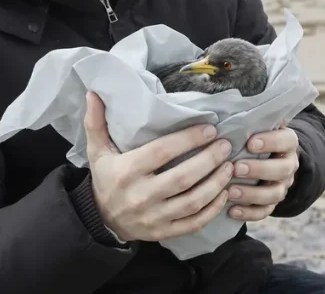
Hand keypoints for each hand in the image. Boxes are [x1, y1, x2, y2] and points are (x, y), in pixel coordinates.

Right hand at [83, 91, 233, 242]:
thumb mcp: (96, 150)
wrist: (100, 220)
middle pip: (183, 177)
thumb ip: (96, 122)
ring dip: (216, 184)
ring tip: (230, 167)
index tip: (210, 128)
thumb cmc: (105, 178)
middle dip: (209, 160)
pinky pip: (194, 222)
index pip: (162, 152)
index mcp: (127, 171)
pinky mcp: (163, 232)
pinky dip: (212, 209)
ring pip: (192, 201)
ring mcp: (154, 217)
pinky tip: (224, 193)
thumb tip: (94, 92)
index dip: (189, 139)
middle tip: (226, 145)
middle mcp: (141, 196)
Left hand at [227, 121, 299, 221]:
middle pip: (283, 170)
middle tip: (237, 168)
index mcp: (286, 142)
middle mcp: (288, 164)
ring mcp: (281, 186)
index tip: (250, 142)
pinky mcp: (271, 203)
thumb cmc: (251, 137)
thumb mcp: (254, 125)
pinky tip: (231, 210)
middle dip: (260, 169)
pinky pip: (264, 212)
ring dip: (252, 193)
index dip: (271, 142)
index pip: (287, 140)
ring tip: (230, 191)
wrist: (262, 158)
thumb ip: (250, 119)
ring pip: (274, 194)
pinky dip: (248, 213)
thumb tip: (230, 102)